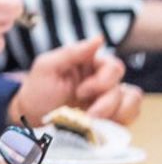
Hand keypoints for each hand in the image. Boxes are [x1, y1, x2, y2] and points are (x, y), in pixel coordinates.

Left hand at [10, 36, 143, 125]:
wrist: (32, 119)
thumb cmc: (37, 90)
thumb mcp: (47, 67)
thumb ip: (72, 52)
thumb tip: (99, 38)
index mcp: (89, 64)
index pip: (114, 66)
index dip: (102, 81)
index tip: (80, 92)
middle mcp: (102, 79)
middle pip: (123, 86)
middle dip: (106, 102)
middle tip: (87, 112)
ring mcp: (109, 98)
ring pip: (131, 101)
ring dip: (114, 113)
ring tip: (91, 121)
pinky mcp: (112, 115)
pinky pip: (131, 115)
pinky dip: (120, 120)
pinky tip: (100, 124)